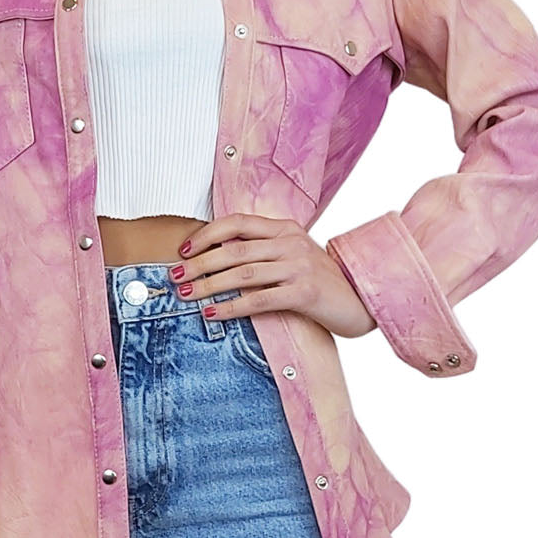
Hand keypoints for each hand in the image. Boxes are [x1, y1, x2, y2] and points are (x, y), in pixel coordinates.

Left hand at [171, 214, 376, 337]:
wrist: (362, 299)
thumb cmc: (322, 282)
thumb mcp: (294, 257)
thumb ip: (265, 252)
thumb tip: (220, 259)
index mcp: (285, 229)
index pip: (237, 223)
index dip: (207, 235)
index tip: (184, 250)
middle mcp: (291, 243)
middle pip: (234, 250)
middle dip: (198, 264)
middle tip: (174, 277)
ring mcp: (298, 267)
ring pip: (242, 274)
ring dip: (209, 285)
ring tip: (187, 295)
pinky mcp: (304, 293)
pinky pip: (258, 300)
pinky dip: (231, 307)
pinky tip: (212, 313)